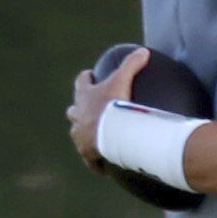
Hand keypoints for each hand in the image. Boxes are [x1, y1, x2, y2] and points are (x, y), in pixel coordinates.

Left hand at [68, 47, 147, 169]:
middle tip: (90, 110)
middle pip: (73, 110)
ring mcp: (80, 135)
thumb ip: (132, 64)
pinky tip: (102, 166)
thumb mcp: (123, 80)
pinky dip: (95, 161)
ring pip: (78, 134)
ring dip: (85, 134)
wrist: (110, 133)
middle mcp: (78, 115)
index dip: (85, 79)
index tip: (90, 76)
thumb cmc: (114, 105)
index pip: (81, 83)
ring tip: (96, 137)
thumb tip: (143, 51)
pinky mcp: (86, 153)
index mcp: (84, 96)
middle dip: (79, 109)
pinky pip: (90, 159)